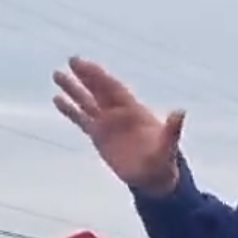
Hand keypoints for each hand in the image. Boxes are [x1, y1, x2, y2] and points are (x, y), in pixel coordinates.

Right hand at [53, 56, 184, 194]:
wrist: (153, 177)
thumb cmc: (163, 161)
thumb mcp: (168, 146)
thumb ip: (172, 130)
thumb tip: (180, 113)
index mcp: (134, 111)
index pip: (114, 89)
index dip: (100, 76)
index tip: (86, 65)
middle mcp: (119, 113)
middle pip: (99, 90)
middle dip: (86, 76)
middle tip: (71, 59)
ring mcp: (107, 123)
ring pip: (86, 102)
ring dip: (73, 89)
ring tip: (57, 75)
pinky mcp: (98, 136)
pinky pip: (81, 120)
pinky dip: (70, 110)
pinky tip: (57, 99)